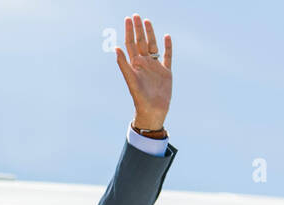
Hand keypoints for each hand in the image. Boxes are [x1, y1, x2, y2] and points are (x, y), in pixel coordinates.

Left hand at [115, 14, 171, 129]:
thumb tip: (116, 49)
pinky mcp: (166, 72)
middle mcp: (144, 64)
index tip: (128, 19)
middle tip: (136, 15)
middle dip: (138, 29)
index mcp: (135, 65)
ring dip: (150, 34)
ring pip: (153, 46)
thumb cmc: (140, 98)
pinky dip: (167, 46)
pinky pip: (167, 56)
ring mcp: (155, 67)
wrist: (152, 111)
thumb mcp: (131, 80)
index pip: (130, 44)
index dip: (129, 32)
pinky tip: (166, 36)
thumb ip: (124, 65)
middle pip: (140, 42)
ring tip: (148, 21)